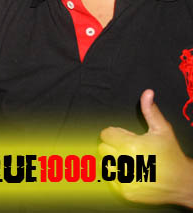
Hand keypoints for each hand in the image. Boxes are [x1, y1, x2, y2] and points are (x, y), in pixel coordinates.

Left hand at [99, 89, 192, 206]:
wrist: (182, 182)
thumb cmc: (171, 154)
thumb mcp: (163, 130)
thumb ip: (150, 111)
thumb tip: (147, 93)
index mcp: (131, 146)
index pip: (106, 134)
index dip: (115, 134)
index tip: (126, 138)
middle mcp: (125, 163)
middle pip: (103, 148)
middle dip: (113, 147)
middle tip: (129, 150)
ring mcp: (124, 179)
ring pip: (105, 164)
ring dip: (114, 162)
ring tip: (130, 162)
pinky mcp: (125, 192)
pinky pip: (110, 179)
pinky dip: (117, 176)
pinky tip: (132, 174)